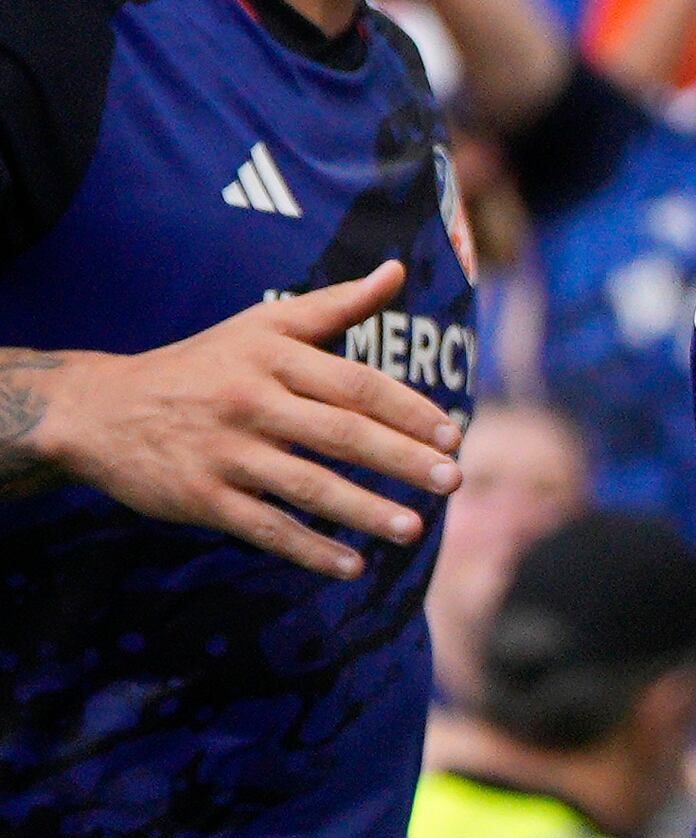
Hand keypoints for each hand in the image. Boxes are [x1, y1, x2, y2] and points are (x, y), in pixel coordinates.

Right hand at [1, 263, 463, 576]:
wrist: (98, 408)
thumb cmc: (201, 364)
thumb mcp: (261, 325)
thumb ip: (333, 305)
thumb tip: (396, 270)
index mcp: (271, 357)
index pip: (356, 384)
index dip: (409, 410)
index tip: (454, 436)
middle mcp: (249, 401)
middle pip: (340, 433)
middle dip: (401, 459)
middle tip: (453, 480)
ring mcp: (223, 451)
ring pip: (306, 484)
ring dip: (365, 510)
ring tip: (415, 530)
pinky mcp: (200, 496)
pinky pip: (265, 527)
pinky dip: (309, 549)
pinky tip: (352, 566)